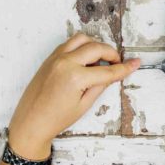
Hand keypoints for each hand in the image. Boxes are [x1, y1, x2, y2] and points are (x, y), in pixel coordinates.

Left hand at [8, 35, 138, 158]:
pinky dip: (81, 46)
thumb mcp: (85, 104)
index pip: (108, 70)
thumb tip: (117, 73)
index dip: (124, 68)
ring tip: (99, 60)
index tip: (135, 63)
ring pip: (83, 39)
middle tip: (117, 64)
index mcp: (75, 77)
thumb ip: (102, 84)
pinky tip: (85, 60)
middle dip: (111, 54)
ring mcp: (55, 59)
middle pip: (97, 48)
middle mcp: (65, 63)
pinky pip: (69, 43)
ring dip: (95, 46)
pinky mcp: (49, 59)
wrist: (29, 125)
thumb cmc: (55, 119)